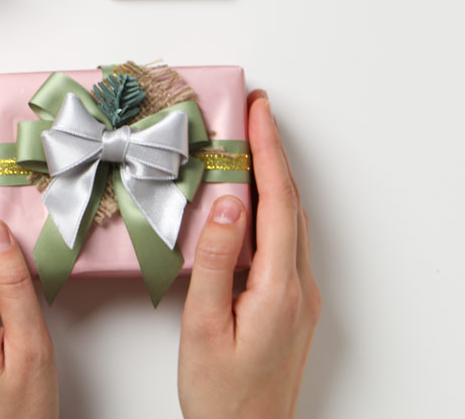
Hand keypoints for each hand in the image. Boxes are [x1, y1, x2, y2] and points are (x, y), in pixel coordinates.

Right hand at [178, 90, 320, 417]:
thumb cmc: (223, 395)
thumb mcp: (205, 328)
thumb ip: (216, 264)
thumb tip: (227, 206)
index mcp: (279, 289)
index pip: (277, 203)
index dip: (268, 152)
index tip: (258, 112)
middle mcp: (298, 289)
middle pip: (289, 205)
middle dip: (273, 153)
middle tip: (254, 112)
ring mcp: (298, 298)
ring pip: (288, 223)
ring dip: (273, 179)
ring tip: (251, 145)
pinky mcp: (289, 307)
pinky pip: (282, 243)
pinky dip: (269, 209)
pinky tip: (250, 203)